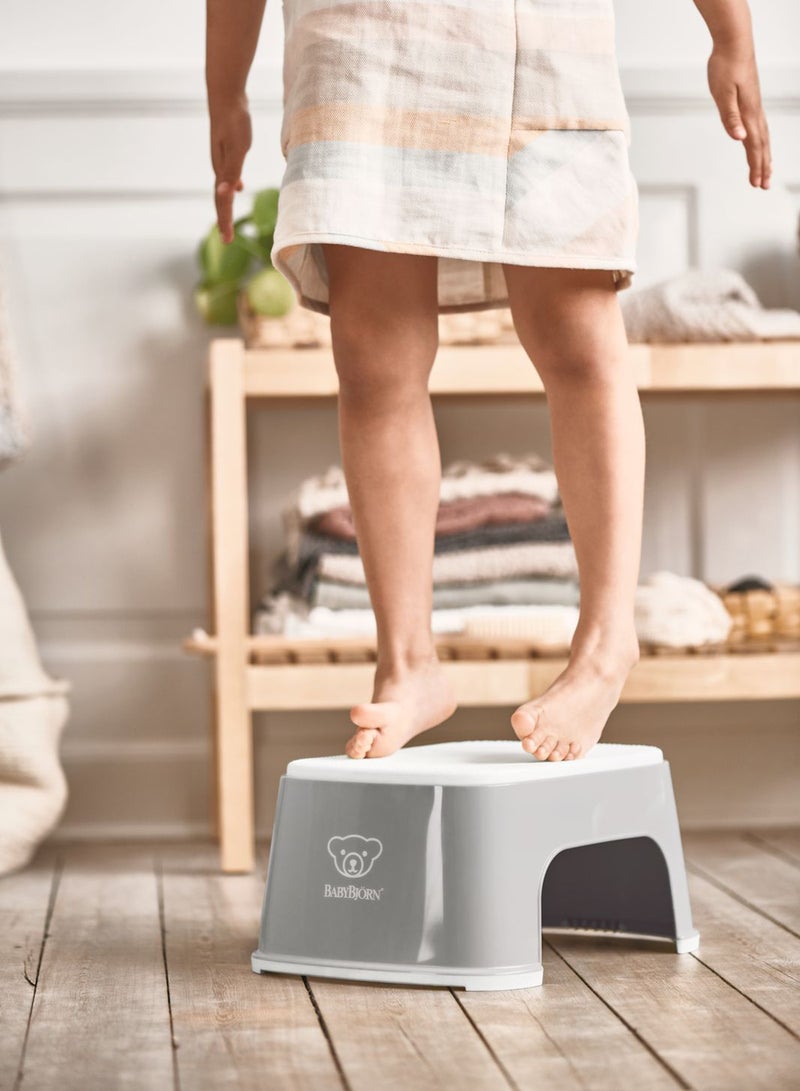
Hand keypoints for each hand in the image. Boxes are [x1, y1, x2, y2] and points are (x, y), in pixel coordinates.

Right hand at [210, 96, 252, 241]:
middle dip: (223, 218)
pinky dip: (231, 187)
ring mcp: (221, 158)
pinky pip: (228, 175)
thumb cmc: (234, 120)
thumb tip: (226, 193)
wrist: (225, 94)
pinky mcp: (226, 149)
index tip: (228, 240)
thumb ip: (232, 170)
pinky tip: (238, 187)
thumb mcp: (238, 147)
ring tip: (228, 219)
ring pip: (223, 188)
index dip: (225, 221)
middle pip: (220, 199)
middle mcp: (219, 167)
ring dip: (225, 205)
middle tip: (227, 238)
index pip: (222, 202)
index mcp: (222, 170)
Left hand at [707, 45, 771, 188]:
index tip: (757, 184)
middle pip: (761, 145)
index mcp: (748, 113)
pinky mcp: (751, 101)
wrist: (734, 42)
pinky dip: (761, 140)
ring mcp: (754, 106)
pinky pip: (759, 127)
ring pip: (762, 137)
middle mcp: (754, 112)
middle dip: (762, 167)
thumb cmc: (725, 66)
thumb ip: (731, 118)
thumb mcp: (723, 94)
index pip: (754, 146)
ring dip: (763, 156)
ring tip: (764, 171)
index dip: (756, 166)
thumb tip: (739, 139)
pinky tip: (758, 143)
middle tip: (763, 186)